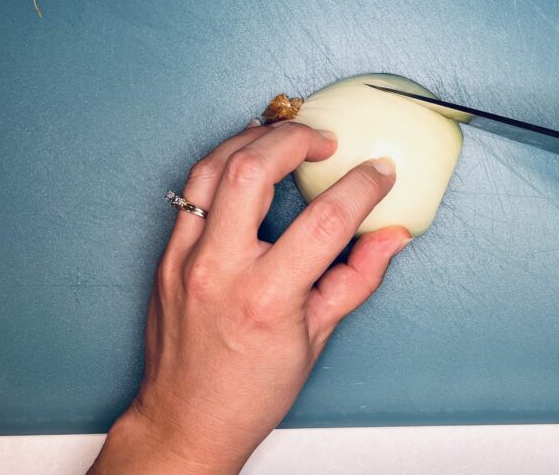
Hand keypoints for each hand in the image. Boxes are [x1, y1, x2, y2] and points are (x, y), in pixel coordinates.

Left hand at [89, 121, 408, 474]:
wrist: (185, 421)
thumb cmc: (249, 391)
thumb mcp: (318, 337)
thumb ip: (357, 278)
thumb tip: (391, 237)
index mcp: (266, 299)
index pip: (326, 220)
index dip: (363, 186)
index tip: (379, 172)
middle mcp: (218, 270)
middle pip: (253, 169)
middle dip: (296, 139)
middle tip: (324, 141)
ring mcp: (184, 259)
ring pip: (212, 167)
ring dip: (253, 139)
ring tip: (286, 137)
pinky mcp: (167, 255)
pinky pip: (191, 190)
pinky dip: (223, 165)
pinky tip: (248, 160)